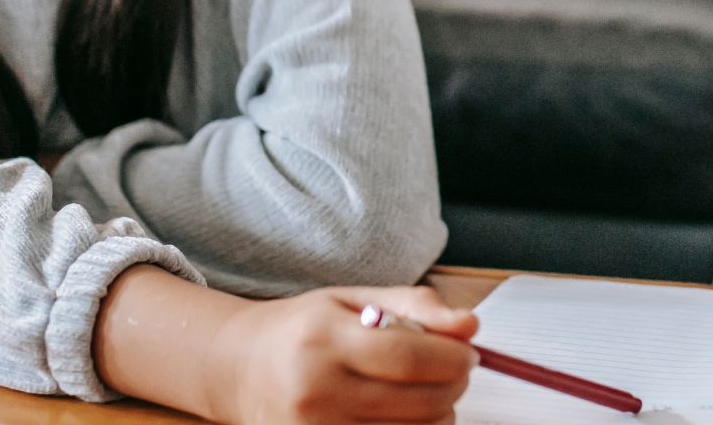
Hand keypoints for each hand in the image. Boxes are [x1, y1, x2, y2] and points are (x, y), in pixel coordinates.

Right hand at [210, 285, 478, 424]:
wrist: (241, 368)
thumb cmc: (303, 330)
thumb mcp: (355, 299)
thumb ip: (416, 307)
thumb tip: (471, 326)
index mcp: (325, 340)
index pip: (410, 357)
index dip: (454, 357)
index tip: (468, 352)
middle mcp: (316, 390)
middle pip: (418, 402)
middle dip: (454, 387)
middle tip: (455, 371)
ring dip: (437, 415)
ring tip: (427, 392)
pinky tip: (404, 414)